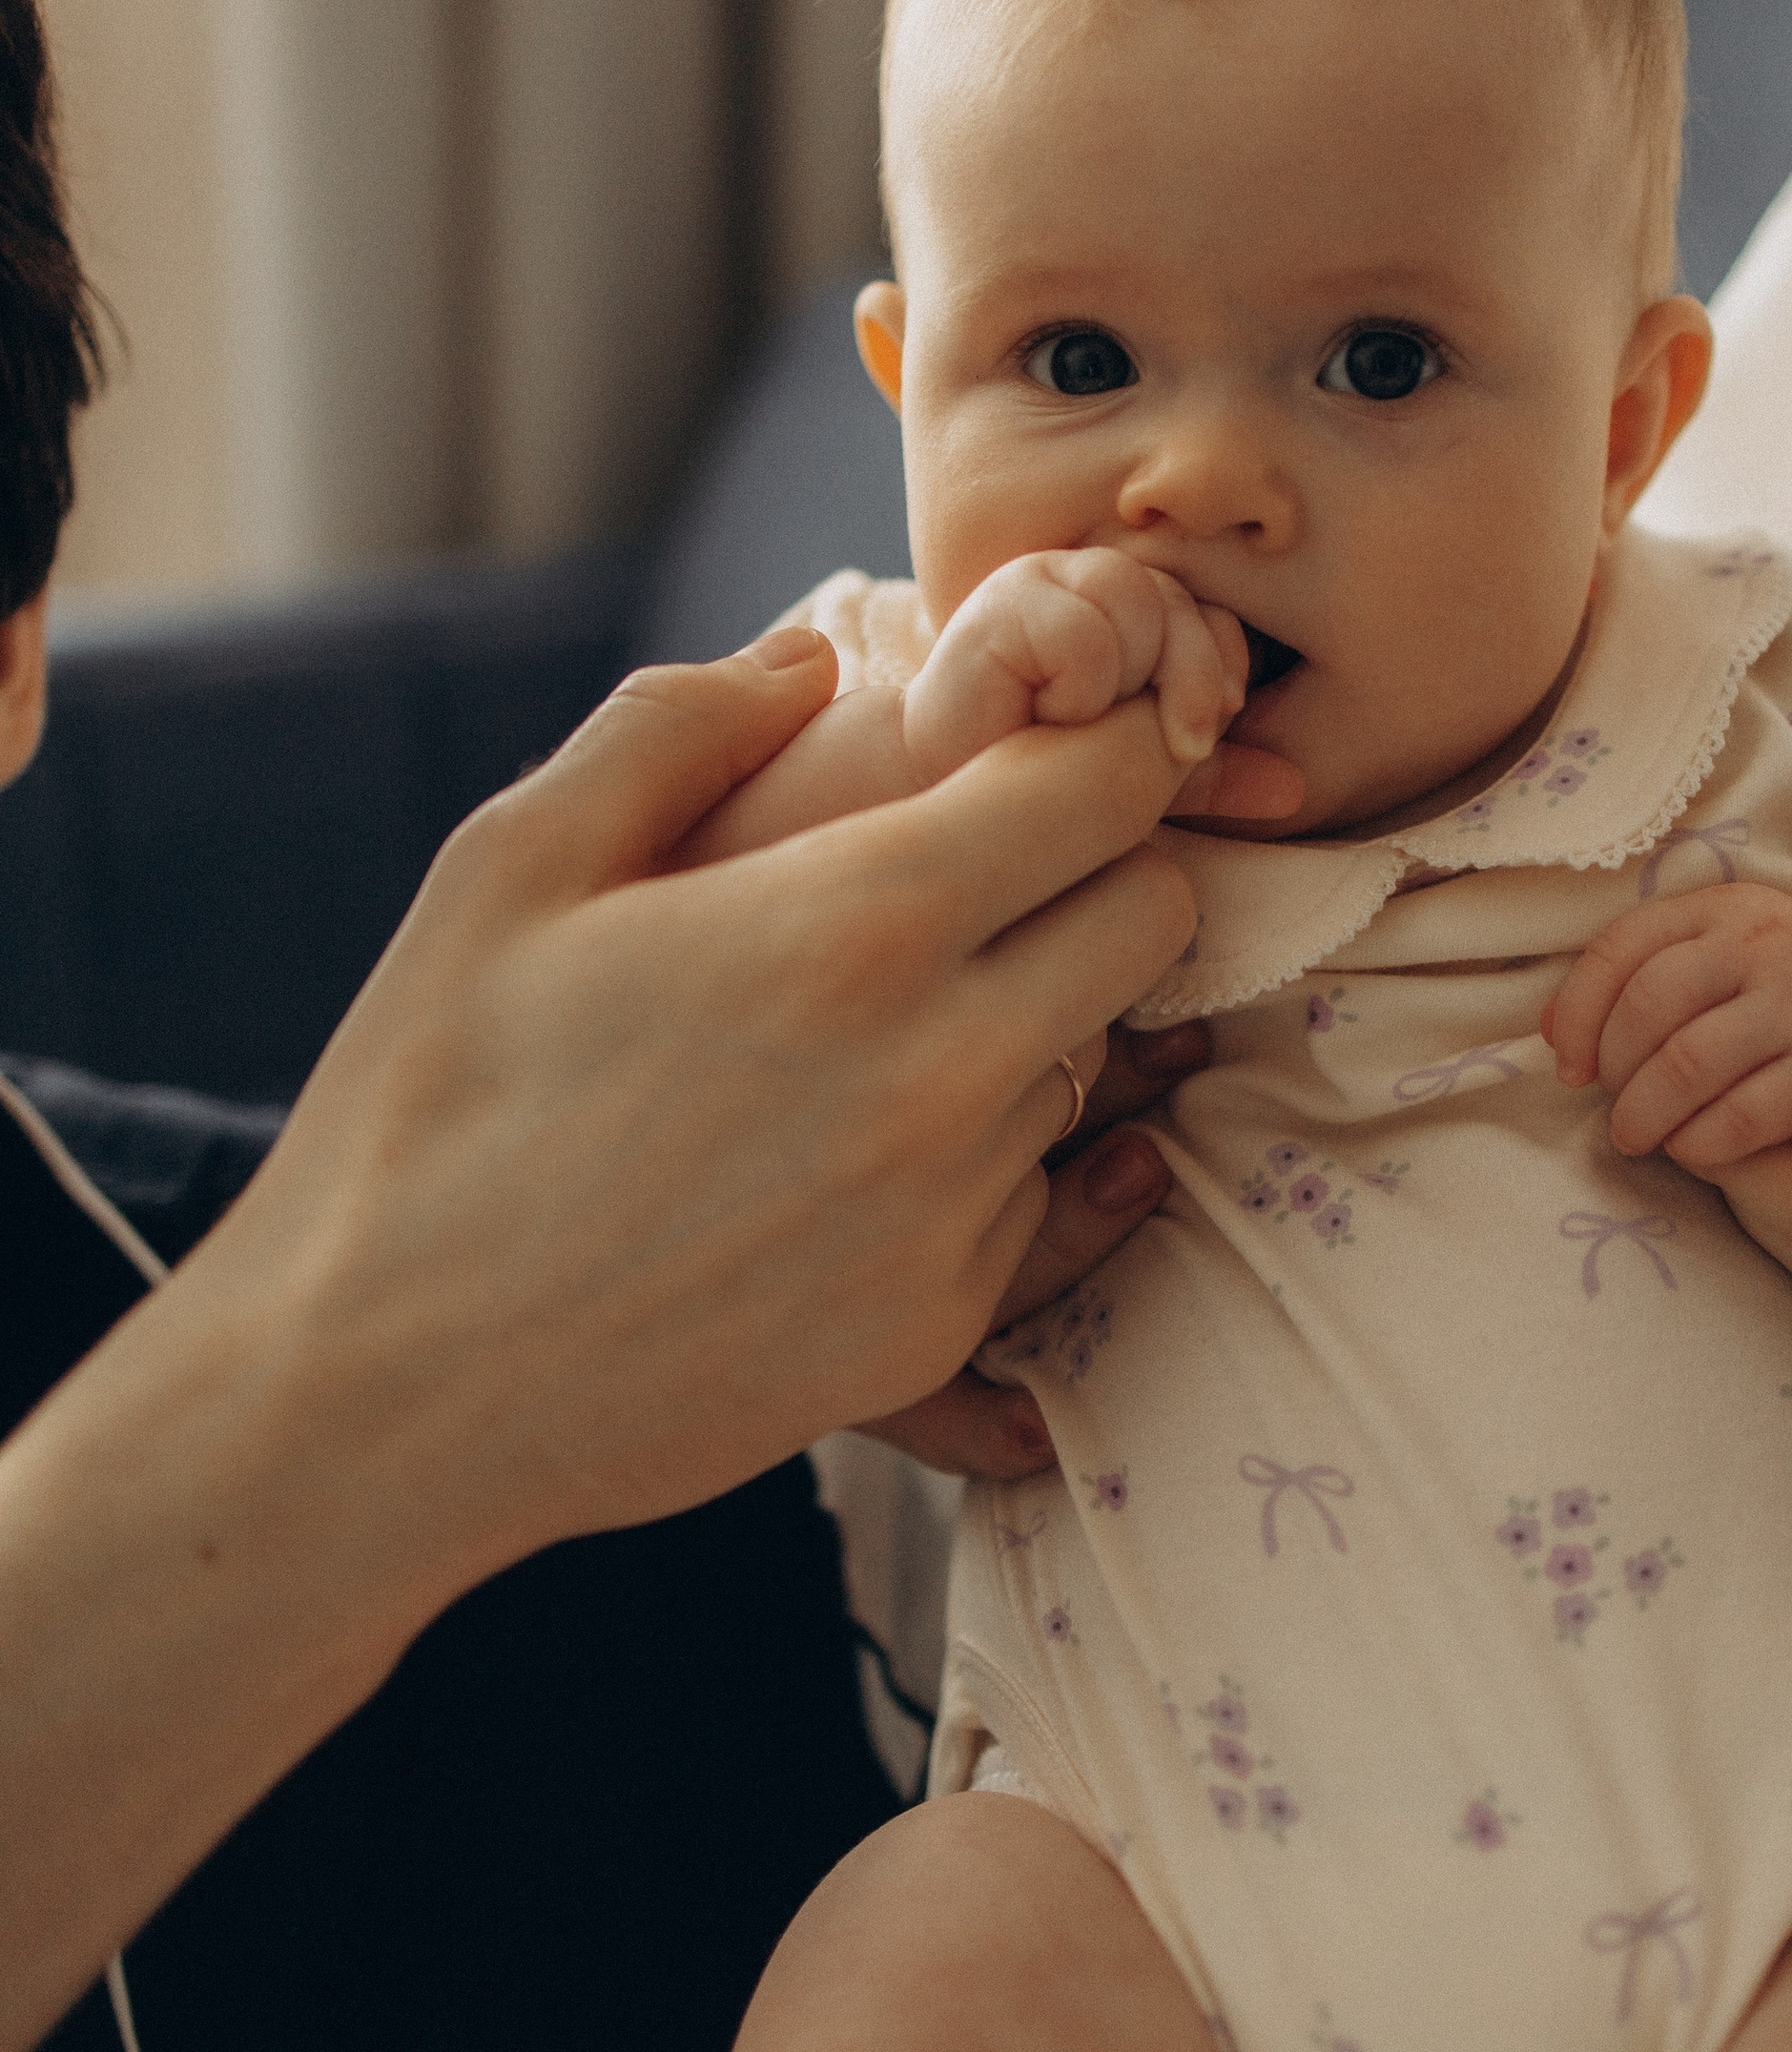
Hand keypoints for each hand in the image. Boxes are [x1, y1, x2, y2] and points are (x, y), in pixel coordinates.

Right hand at [0, 630, 1206, 2051]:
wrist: (381, 1395)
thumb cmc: (429, 1109)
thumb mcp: (513, 865)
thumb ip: (680, 726)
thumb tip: (815, 657)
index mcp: (854, 928)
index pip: (1106, 790)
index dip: (1102, 740)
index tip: (1049, 737)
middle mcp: (945, 1073)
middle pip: (1149, 918)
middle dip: (1090, 869)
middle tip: (972, 870)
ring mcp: (953, 1218)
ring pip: (1094, 1060)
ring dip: (1032, 1014)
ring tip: (875, 1019)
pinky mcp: (936, 1328)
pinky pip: (1034, 1197)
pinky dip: (982, 1151)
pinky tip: (850, 1145)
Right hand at [906, 550, 1300, 823]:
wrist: (937, 802)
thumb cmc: (1037, 790)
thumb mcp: (1143, 782)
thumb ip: (1214, 774)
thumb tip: (1294, 789)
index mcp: (1129, 608)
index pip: (1214, 609)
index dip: (1220, 670)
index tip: (1200, 736)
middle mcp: (1088, 578)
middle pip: (1183, 600)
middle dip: (1188, 683)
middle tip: (1165, 743)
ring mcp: (1044, 580)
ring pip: (1142, 604)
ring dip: (1127, 686)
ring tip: (1082, 726)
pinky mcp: (1003, 600)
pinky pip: (1088, 634)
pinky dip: (1080, 689)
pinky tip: (1044, 715)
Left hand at [1545, 883, 1791, 1173]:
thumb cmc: (1768, 1011)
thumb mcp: (1708, 972)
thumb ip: (1631, 984)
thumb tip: (1551, 1034)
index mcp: (1724, 907)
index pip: (1621, 948)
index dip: (1577, 1015)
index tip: (1570, 1068)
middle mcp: (1768, 940)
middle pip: (1649, 1005)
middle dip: (1613, 1070)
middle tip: (1616, 1107)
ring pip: (1686, 1065)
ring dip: (1643, 1115)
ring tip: (1639, 1136)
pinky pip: (1737, 1119)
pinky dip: (1696, 1145)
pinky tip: (1691, 1148)